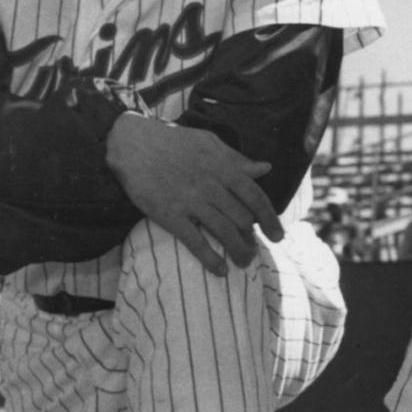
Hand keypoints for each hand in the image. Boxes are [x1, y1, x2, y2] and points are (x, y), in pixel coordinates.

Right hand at [106, 114, 281, 274]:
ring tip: (244, 262)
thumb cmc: (174, 141)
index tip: (278, 235)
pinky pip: (195, 241)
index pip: (256, 198)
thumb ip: (238, 159)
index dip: (270, 219)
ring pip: (224, 231)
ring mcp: (191, 201)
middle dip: (252, 239)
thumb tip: (266, 167)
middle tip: (255, 250)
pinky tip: (221, 270)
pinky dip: (210, 258)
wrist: (133, 143)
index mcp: (224, 169)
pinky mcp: (169, 214)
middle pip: (242, 219)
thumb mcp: (210, 143)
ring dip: (238, 251)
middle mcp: (212, 187)